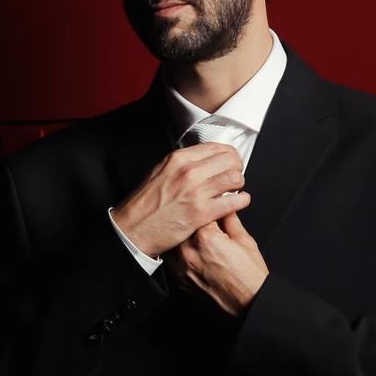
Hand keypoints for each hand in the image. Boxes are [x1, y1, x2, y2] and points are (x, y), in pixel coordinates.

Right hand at [112, 142, 249, 255]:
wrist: (133, 229)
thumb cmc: (145, 204)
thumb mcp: (160, 172)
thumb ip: (182, 164)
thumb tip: (202, 161)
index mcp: (179, 159)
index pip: (216, 147)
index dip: (228, 155)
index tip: (230, 163)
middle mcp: (188, 172)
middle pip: (230, 160)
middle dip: (237, 168)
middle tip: (234, 177)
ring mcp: (196, 192)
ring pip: (234, 179)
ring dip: (239, 184)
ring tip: (235, 190)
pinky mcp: (201, 213)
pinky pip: (232, 202)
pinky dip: (241, 201)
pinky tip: (239, 202)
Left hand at [164, 210, 268, 316]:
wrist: (248, 302)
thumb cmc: (249, 275)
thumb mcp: (244, 240)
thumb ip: (230, 220)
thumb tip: (225, 207)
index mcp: (206, 237)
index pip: (199, 211)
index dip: (207, 207)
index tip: (211, 205)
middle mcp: (190, 251)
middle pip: (183, 226)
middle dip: (192, 221)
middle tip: (203, 222)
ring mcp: (183, 267)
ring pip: (173, 242)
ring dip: (182, 237)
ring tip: (196, 238)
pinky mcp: (180, 280)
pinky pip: (173, 260)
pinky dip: (179, 254)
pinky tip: (190, 253)